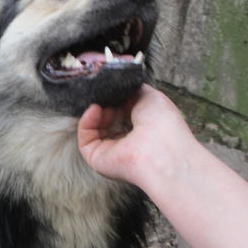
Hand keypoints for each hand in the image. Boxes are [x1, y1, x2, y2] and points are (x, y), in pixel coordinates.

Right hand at [77, 84, 197, 190]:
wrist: (159, 147)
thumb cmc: (162, 124)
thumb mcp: (150, 96)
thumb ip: (132, 91)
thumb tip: (118, 89)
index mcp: (143, 129)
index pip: (123, 112)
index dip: (117, 99)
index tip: (115, 88)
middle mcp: (127, 142)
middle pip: (107, 119)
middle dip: (105, 104)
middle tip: (108, 94)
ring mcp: (111, 151)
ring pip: (94, 128)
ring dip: (96, 111)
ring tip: (102, 102)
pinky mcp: (97, 158)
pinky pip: (85, 138)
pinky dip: (86, 121)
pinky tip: (95, 108)